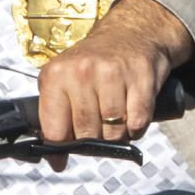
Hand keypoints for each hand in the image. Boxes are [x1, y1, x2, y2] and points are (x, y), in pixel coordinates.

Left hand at [35, 0, 194, 161]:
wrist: (130, 34)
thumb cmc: (92, 64)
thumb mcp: (62, 79)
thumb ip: (53, 114)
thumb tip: (54, 158)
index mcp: (57, 75)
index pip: (54, 128)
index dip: (59, 150)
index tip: (61, 160)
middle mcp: (82, 72)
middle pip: (86, 134)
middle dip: (92, 140)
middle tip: (96, 128)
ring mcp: (113, 74)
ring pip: (113, 132)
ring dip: (116, 135)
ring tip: (114, 118)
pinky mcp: (141, 79)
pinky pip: (137, 124)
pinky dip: (136, 129)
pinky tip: (131, 115)